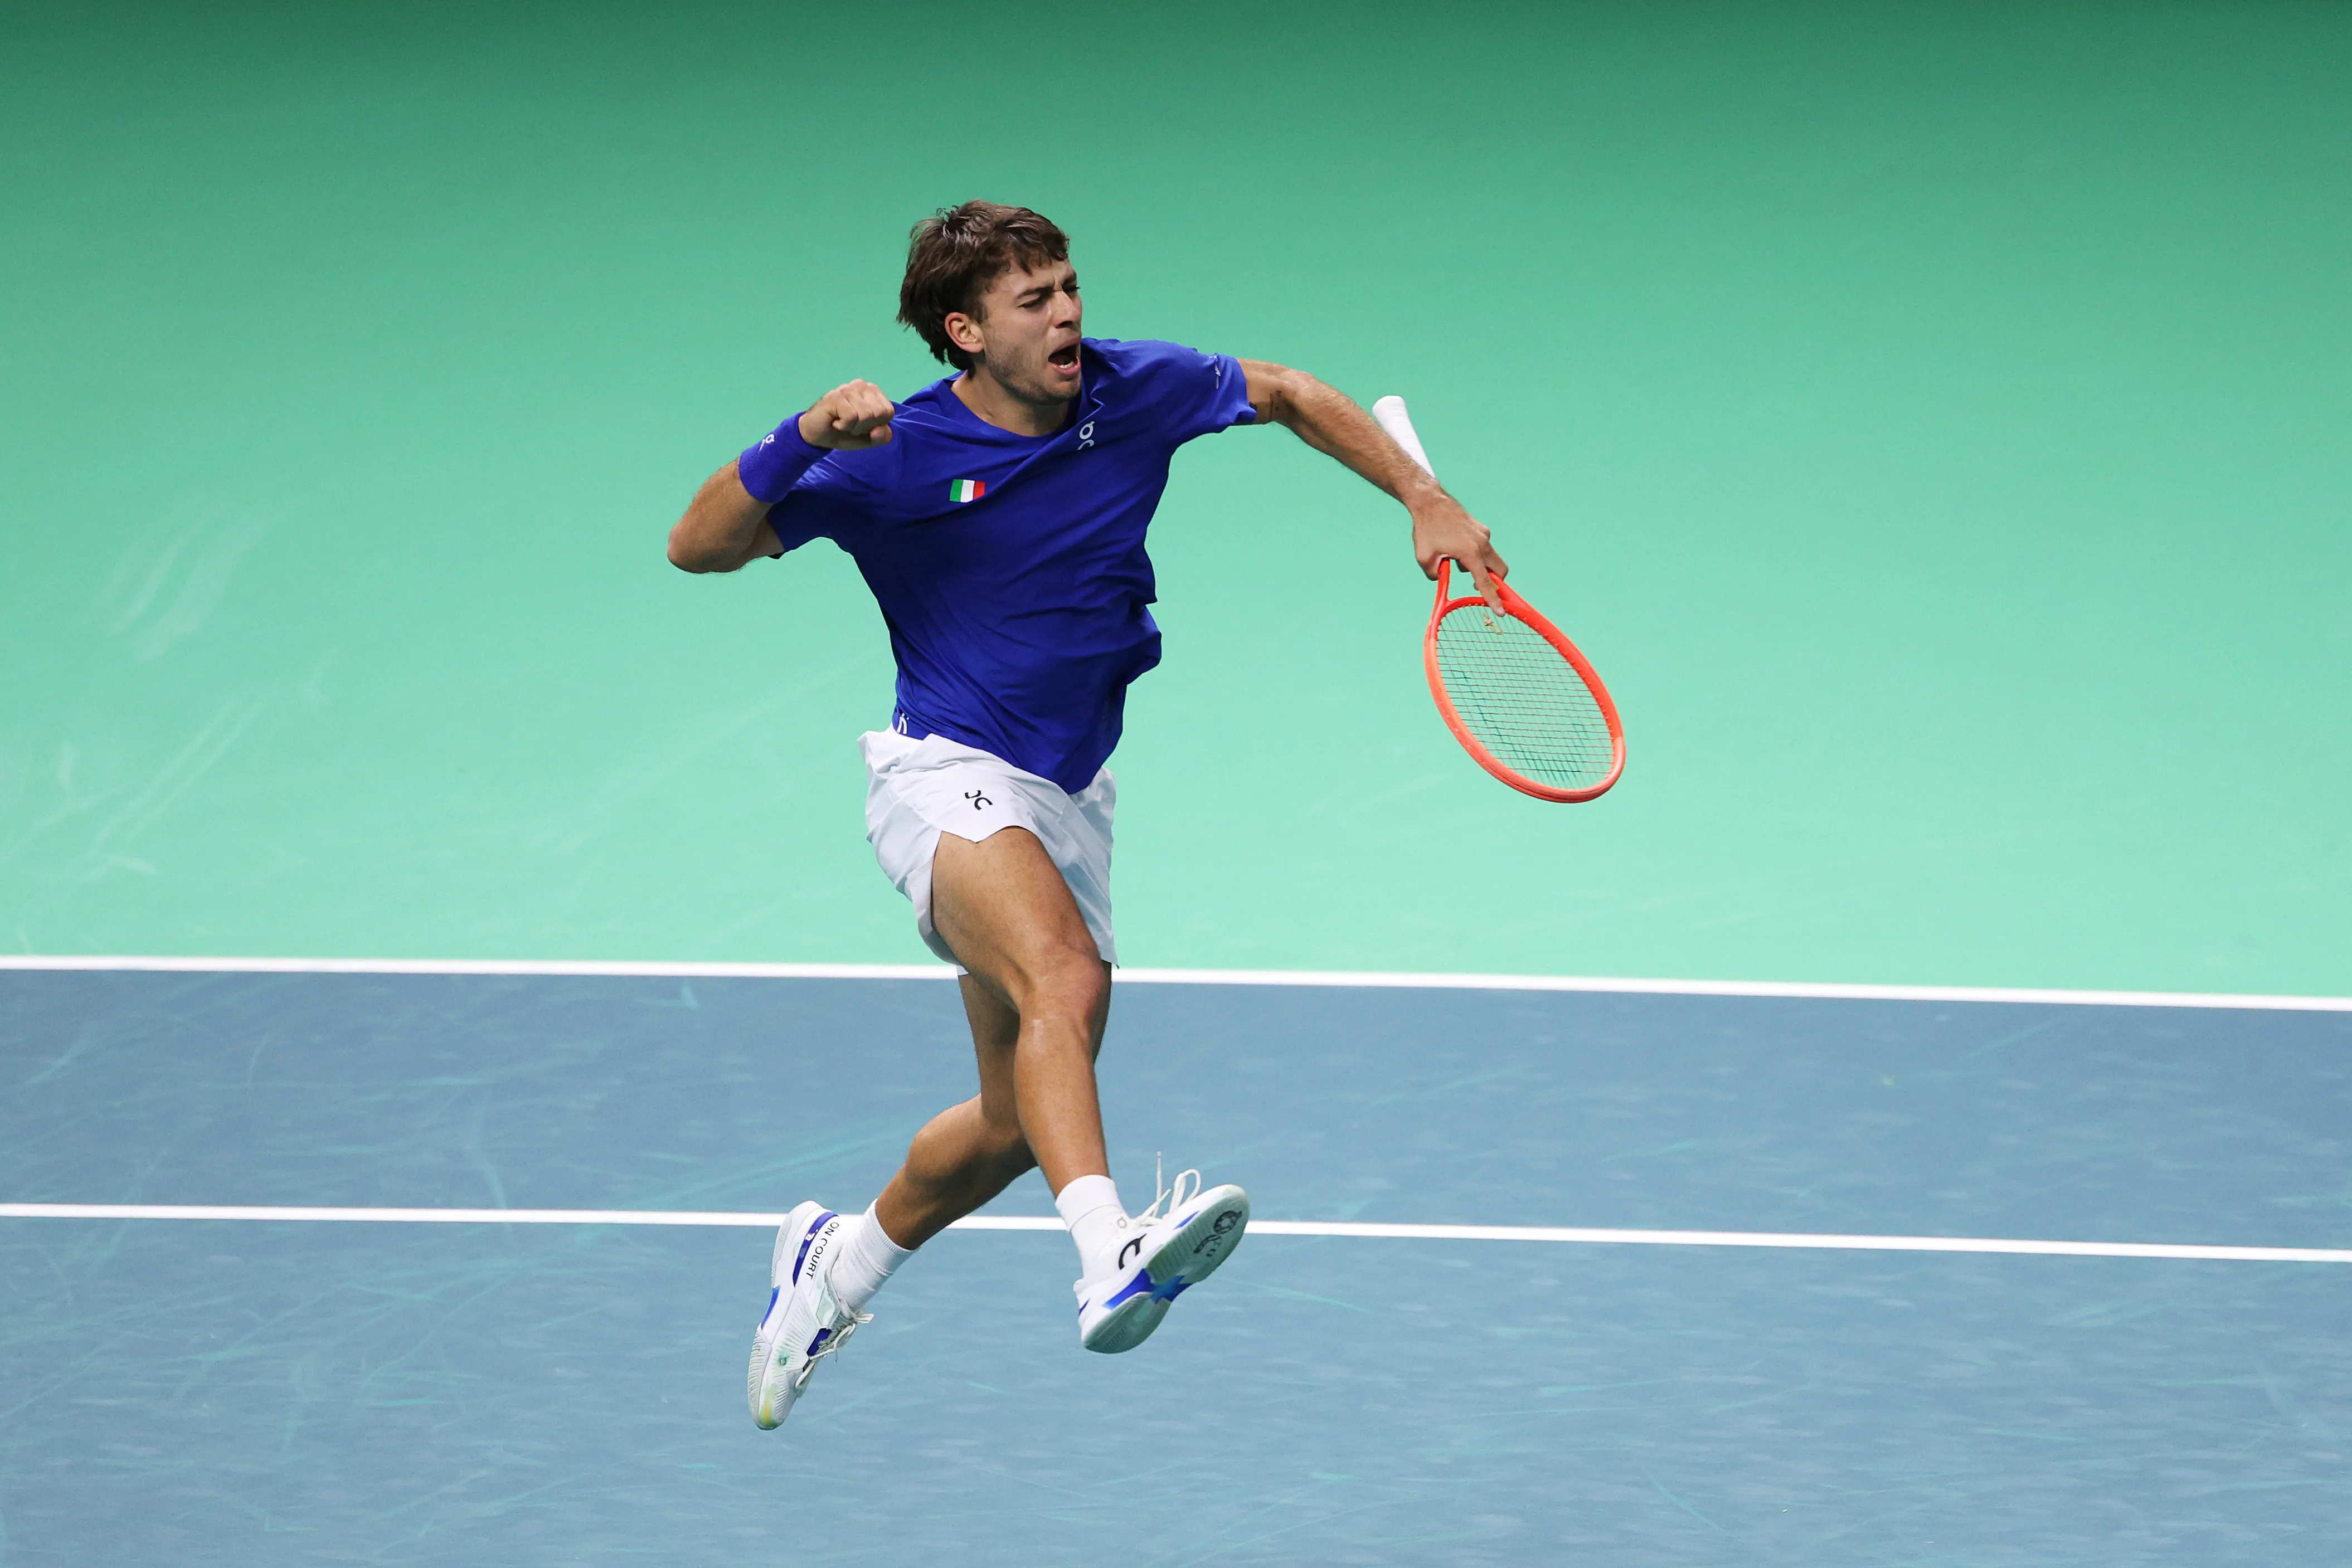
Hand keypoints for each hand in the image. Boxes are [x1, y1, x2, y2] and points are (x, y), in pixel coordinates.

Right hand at [798, 380, 895, 449]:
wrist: (816, 435)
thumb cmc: (844, 433)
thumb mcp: (868, 439)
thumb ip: (882, 436)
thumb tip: (880, 431)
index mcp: (872, 391)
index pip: (889, 412)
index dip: (877, 425)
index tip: (862, 425)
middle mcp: (861, 385)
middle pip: (879, 413)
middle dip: (865, 427)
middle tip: (851, 424)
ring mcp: (848, 388)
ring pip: (866, 415)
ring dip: (853, 427)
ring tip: (842, 423)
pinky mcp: (836, 396)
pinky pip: (851, 417)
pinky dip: (843, 426)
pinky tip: (835, 421)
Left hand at [1410, 493, 1508, 609]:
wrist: (1430, 502)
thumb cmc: (1426, 530)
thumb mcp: (1424, 559)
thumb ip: (1435, 575)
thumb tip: (1442, 578)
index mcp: (1471, 553)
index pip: (1485, 582)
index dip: (1493, 599)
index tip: (1501, 612)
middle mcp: (1483, 543)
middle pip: (1499, 570)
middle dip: (1494, 580)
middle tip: (1476, 584)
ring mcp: (1483, 534)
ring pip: (1489, 558)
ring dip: (1477, 565)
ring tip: (1451, 557)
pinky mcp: (1480, 528)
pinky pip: (1482, 546)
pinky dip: (1473, 553)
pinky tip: (1453, 546)